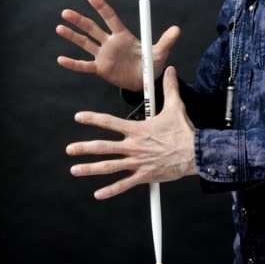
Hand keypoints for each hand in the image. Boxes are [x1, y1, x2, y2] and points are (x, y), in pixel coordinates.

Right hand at [56, 0, 180, 91]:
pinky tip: (61, 59)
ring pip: (85, 44)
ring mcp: (104, 55)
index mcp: (123, 35)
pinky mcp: (101, 69)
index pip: (110, 17)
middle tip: (66, 12)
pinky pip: (84, 66)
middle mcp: (110, 43)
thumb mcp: (159, 52)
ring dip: (72, 36)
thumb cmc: (152, 64)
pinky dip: (73, 64)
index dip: (101, 7)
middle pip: (93, 28)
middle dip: (80, 20)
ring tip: (59, 28)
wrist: (146, 82)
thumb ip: (166, 41)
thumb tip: (177, 29)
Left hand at [66, 67, 195, 198]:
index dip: (93, 119)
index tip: (78, 117)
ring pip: (109, 167)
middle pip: (104, 147)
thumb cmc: (183, 131)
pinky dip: (111, 190)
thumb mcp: (175, 106)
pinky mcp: (144, 176)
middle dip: (84, 148)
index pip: (110, 122)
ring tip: (75, 170)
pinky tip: (98, 194)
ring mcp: (137, 162)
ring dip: (90, 169)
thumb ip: (170, 88)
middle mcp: (134, 146)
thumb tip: (171, 70)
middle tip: (69, 149)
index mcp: (138, 130)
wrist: (195, 153)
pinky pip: (124, 184)